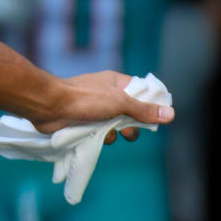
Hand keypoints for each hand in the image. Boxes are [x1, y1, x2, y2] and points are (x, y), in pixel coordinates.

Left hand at [32, 71, 174, 140]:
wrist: (49, 106)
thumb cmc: (84, 99)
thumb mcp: (119, 102)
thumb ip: (143, 109)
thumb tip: (171, 114)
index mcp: (116, 83)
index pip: (142, 92)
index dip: (150, 105)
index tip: (156, 118)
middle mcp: (106, 95)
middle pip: (130, 113)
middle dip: (133, 124)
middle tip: (129, 131)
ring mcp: (94, 109)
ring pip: (115, 125)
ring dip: (114, 133)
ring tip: (108, 134)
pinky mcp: (83, 122)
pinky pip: (100, 132)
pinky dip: (100, 137)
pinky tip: (95, 138)